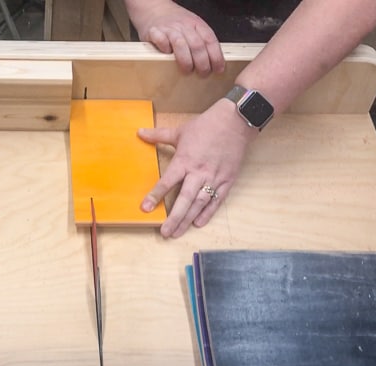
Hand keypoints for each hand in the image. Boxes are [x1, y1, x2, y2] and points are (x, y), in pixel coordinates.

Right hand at [127, 0, 223, 75]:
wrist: (155, 9)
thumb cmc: (176, 23)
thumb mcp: (193, 28)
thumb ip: (202, 42)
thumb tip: (213, 64)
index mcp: (197, 25)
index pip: (210, 40)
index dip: (216, 57)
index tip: (218, 70)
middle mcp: (184, 26)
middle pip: (197, 45)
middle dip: (202, 62)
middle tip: (203, 74)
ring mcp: (170, 28)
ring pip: (181, 44)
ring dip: (186, 60)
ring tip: (187, 70)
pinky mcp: (155, 32)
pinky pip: (161, 40)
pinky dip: (165, 49)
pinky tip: (167, 55)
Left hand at [140, 99, 255, 237]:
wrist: (235, 122)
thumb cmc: (207, 126)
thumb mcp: (180, 131)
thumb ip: (158, 135)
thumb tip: (139, 133)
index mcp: (184, 160)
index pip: (167, 182)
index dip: (155, 196)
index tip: (145, 208)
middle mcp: (198, 172)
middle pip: (184, 199)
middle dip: (174, 218)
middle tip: (165, 233)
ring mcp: (214, 178)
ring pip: (199, 204)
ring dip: (188, 220)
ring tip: (177, 233)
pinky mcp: (227, 181)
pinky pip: (216, 201)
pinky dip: (207, 213)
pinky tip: (198, 224)